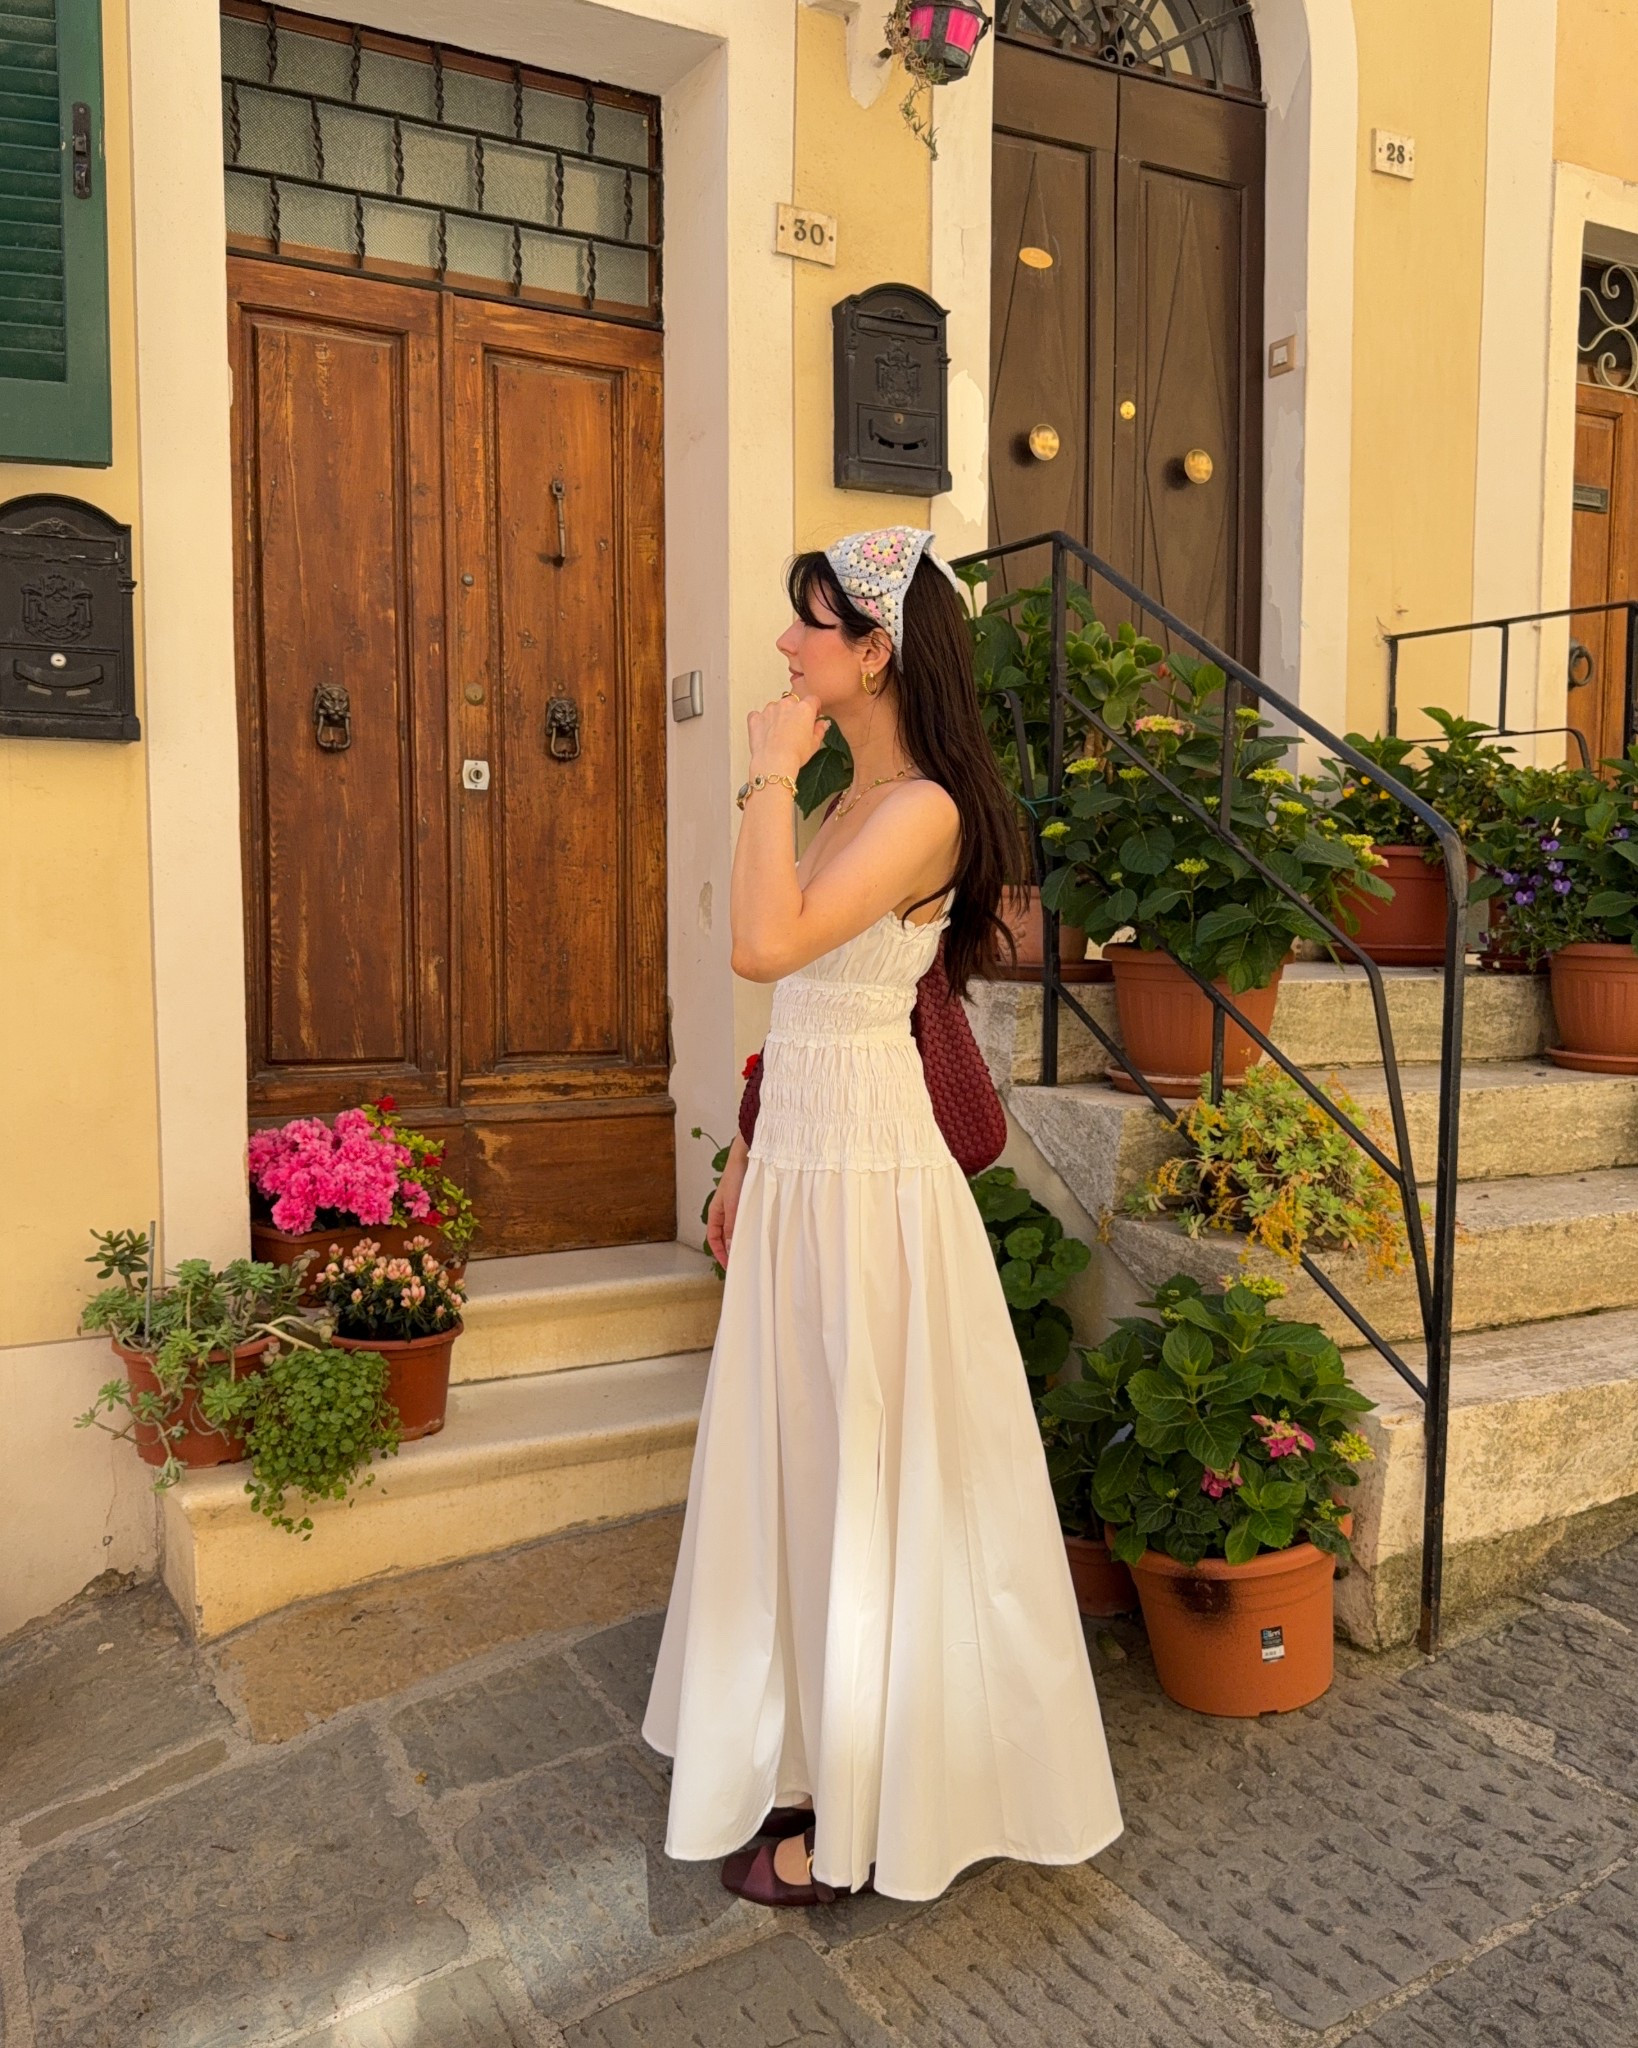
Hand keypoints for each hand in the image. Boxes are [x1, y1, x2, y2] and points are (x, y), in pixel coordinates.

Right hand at [707, 1141, 749, 1268]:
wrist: (748, 1155)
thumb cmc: (736, 1176)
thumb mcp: (733, 1205)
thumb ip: (732, 1227)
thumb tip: (730, 1249)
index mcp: (715, 1212)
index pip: (713, 1238)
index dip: (719, 1253)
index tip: (729, 1266)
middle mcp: (725, 1211)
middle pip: (725, 1236)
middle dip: (731, 1250)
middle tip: (743, 1264)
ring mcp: (736, 1207)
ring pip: (737, 1229)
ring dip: (742, 1240)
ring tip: (753, 1252)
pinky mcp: (748, 1202)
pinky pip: (747, 1221)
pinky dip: (751, 1230)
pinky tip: (760, 1235)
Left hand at [747, 692, 827, 781]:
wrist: (775, 761)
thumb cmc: (796, 753)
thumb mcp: (815, 743)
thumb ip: (819, 730)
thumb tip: (822, 723)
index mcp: (804, 708)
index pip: (812, 700)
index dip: (813, 708)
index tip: (812, 716)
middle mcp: (786, 704)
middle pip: (792, 702)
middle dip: (794, 711)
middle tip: (794, 727)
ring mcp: (769, 710)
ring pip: (775, 707)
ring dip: (777, 715)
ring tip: (778, 732)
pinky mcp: (756, 718)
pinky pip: (758, 715)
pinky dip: (761, 721)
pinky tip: (764, 732)